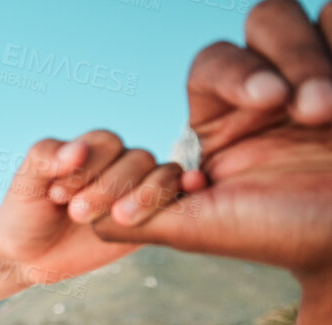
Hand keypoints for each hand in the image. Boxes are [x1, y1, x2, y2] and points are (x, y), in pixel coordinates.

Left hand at [0, 131, 185, 283]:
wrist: (29, 255)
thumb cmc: (25, 213)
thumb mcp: (24, 184)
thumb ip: (44, 159)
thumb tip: (76, 149)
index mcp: (93, 149)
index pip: (107, 145)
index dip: (87, 167)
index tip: (56, 195)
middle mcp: (121, 163)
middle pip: (137, 161)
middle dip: (109, 187)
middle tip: (76, 214)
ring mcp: (140, 189)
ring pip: (163, 177)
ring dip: (145, 196)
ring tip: (117, 219)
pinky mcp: (152, 217)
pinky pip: (177, 202)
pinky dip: (185, 195)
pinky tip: (190, 190)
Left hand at [92, 0, 331, 282]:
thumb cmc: (278, 235)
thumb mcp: (194, 229)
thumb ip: (136, 215)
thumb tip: (84, 209)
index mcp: (223, 118)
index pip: (211, 67)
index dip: (233, 77)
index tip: (244, 126)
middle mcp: (267, 89)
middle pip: (257, 28)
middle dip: (272, 64)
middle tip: (303, 109)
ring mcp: (314, 74)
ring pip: (297, 19)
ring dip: (311, 58)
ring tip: (325, 111)